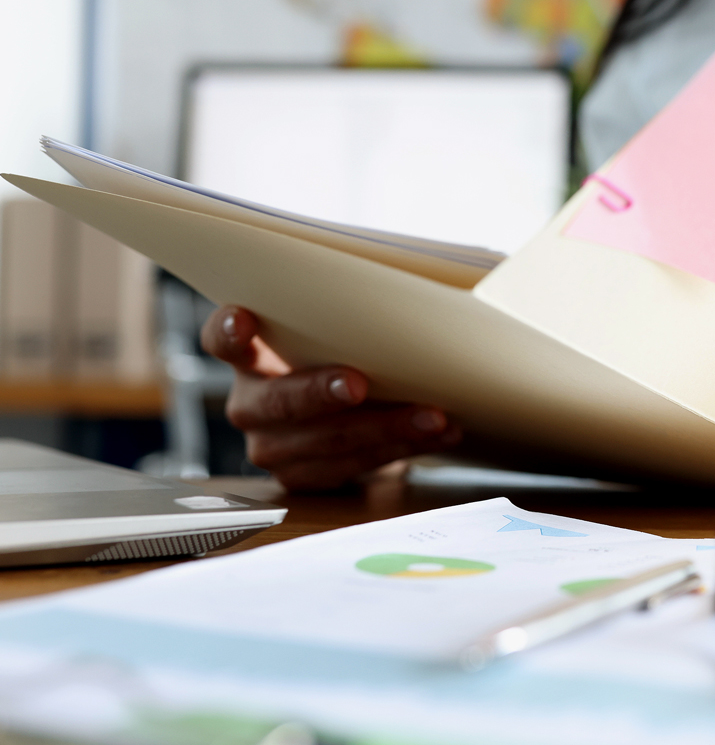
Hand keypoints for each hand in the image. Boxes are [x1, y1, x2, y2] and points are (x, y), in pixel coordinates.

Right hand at [201, 306, 462, 489]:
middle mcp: (251, 403)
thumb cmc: (346, 356)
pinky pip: (353, 466)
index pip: (220, 339)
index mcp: (249, 356)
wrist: (353, 416)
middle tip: (358, 384)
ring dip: (386, 427)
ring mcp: (272, 446)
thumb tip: (410, 292)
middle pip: (277, 401)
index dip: (228, 330)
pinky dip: (403, 448)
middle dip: (320, 393)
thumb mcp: (336, 334)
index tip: (244, 318)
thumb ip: (345, 319)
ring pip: (326, 441)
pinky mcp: (303, 477)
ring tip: (433, 416)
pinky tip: (437, 435)